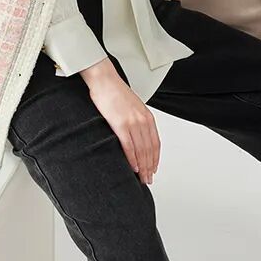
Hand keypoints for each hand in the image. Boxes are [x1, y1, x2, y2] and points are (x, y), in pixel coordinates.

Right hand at [82, 59, 160, 184]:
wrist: (105, 81)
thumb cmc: (115, 93)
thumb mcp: (133, 107)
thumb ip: (137, 121)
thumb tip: (137, 136)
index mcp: (147, 117)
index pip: (155, 143)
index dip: (155, 159)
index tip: (153, 169)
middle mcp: (143, 120)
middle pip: (149, 150)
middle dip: (149, 167)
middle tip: (148, 179)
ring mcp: (132, 123)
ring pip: (141, 150)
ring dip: (142, 167)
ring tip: (141, 178)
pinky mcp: (120, 125)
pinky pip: (129, 146)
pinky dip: (132, 159)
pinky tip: (133, 167)